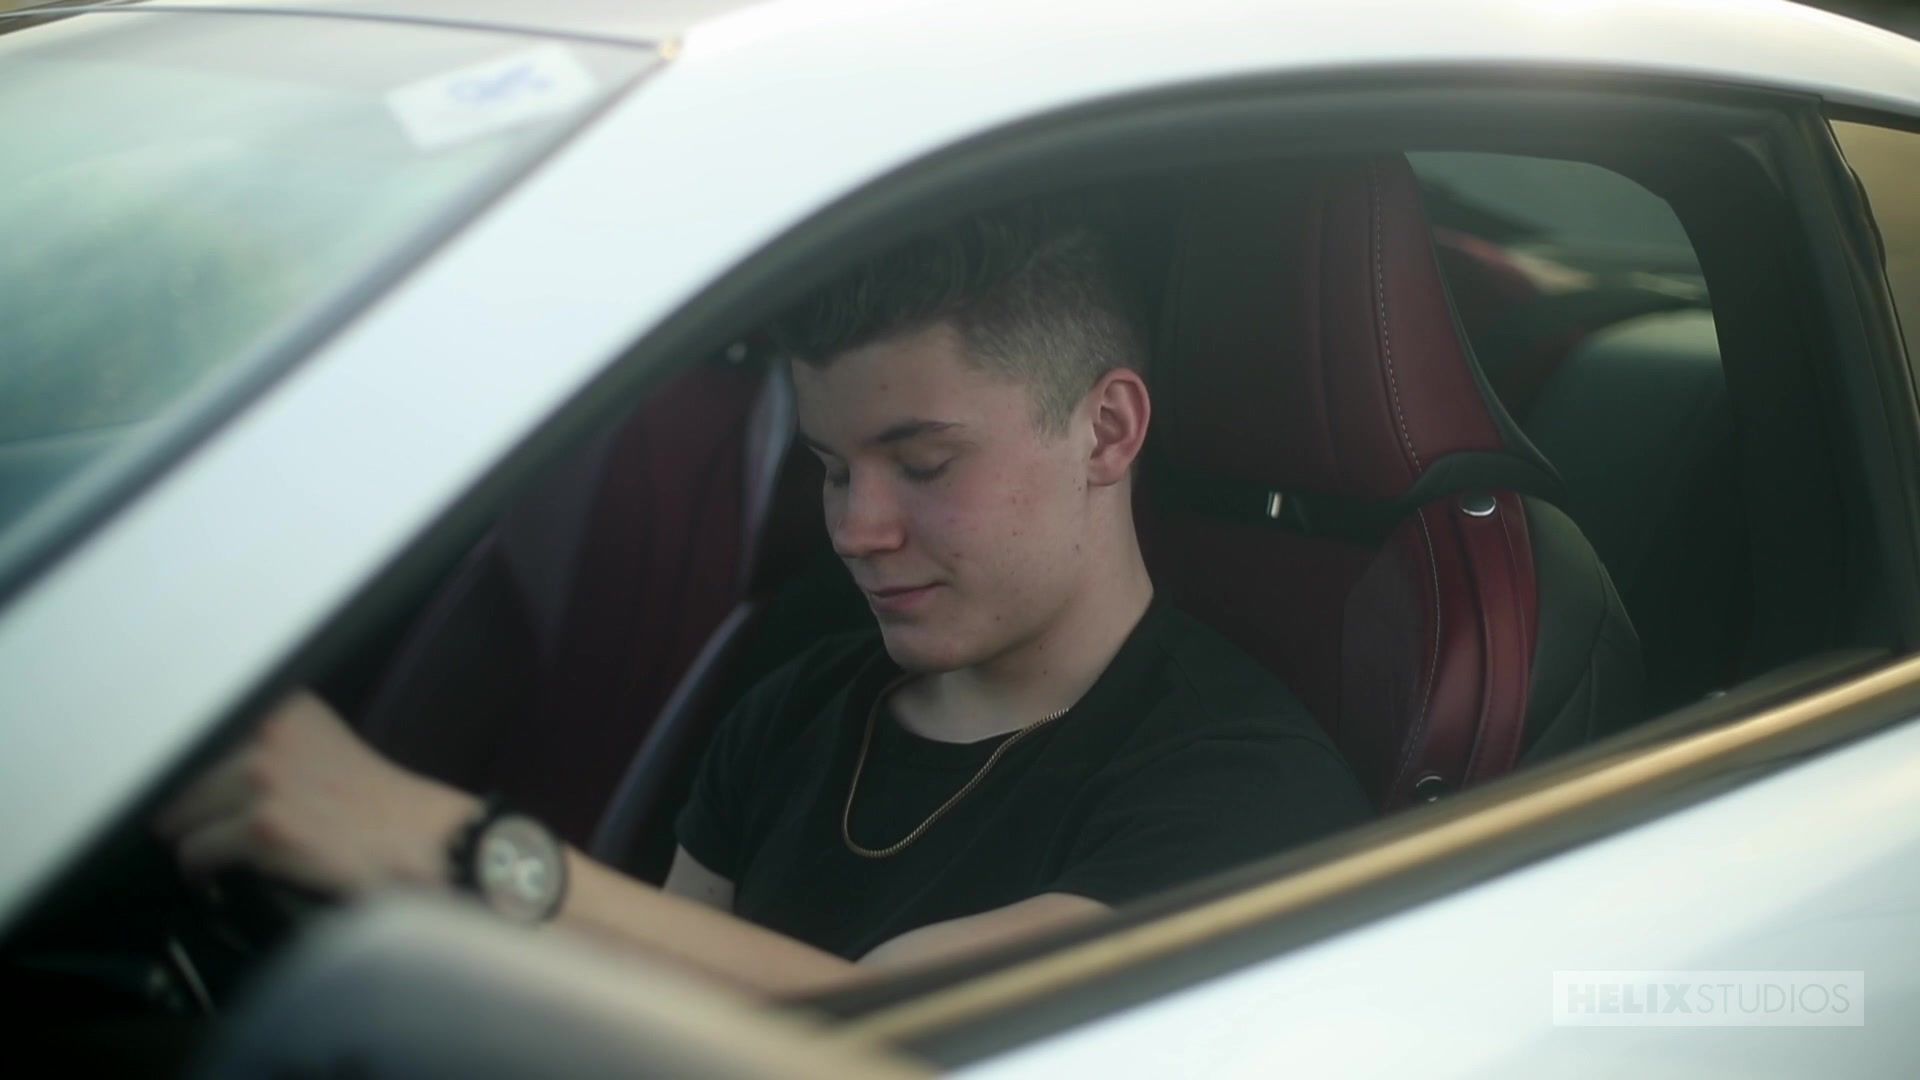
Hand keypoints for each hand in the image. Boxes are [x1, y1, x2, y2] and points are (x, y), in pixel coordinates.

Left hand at [154, 690, 479, 897]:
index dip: (193, 768)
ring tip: (211, 852)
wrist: (421, 843)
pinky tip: (217, 877)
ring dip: (192, 837)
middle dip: (187, 806)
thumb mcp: (324, 744)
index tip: (196, 789)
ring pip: (177, 814)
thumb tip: (205, 766)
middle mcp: (270, 732)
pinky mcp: (261, 829)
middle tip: (203, 828)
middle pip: (179, 773)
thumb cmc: (378, 805)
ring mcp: (264, 779)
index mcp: (285, 707)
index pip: (198, 732)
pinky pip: (194, 853)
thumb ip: (271, 741)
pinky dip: (201, 871)